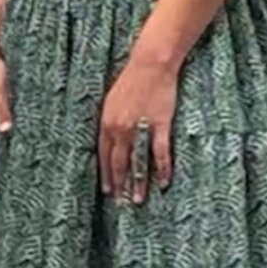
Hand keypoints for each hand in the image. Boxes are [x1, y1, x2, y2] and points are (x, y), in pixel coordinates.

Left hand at [98, 54, 176, 203]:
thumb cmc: (131, 81)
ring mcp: (139, 127)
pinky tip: (164, 182)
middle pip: (118, 162)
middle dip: (119, 183)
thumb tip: (110, 141)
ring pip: (137, 161)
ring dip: (138, 182)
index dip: (105, 174)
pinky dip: (162, 168)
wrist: (150, 65)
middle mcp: (119, 128)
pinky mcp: (159, 124)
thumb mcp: (112, 101)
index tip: (107, 190)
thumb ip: (110, 122)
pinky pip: (160, 152)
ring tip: (138, 200)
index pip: (103, 155)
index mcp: (106, 122)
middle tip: (121, 202)